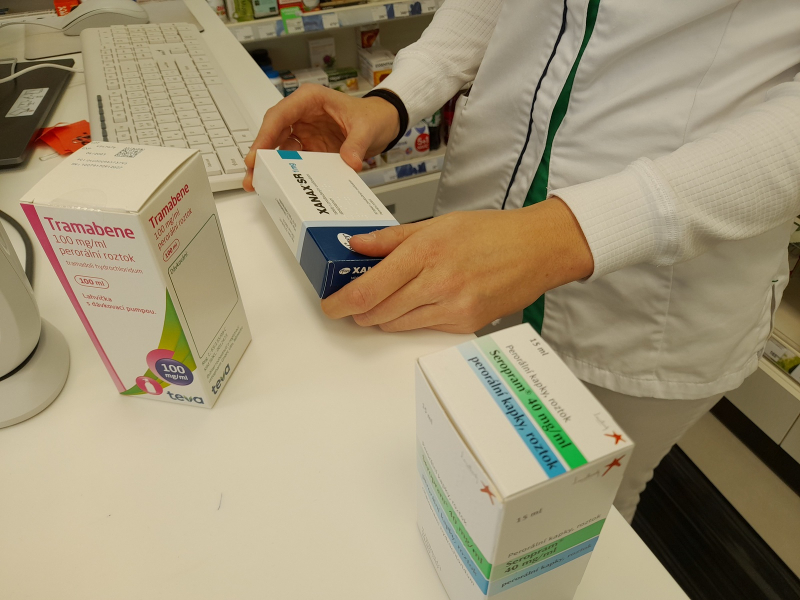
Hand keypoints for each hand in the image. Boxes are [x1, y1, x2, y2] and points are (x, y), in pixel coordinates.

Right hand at [243, 84, 400, 190]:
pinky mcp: (309, 146)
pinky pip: (292, 158)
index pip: (280, 115)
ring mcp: (304, 130)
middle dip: (260, 154)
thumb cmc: (371, 116)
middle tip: (252, 175)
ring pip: (278, 147)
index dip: (265, 135)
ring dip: (269, 165)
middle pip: (273, 132)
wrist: (382, 124)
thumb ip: (357, 144)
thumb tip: (349, 162)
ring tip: (259, 184)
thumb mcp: (366, 128)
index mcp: (310, 99)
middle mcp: (301, 113)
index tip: (257, 155)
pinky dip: (285, 171)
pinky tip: (279, 184)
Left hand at [321, 198, 594, 332]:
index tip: (331, 306)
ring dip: (385, 317)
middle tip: (355, 302)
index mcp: (426, 251)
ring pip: (399, 325)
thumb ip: (392, 239)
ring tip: (391, 299)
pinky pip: (425, 330)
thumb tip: (358, 246)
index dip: (342, 302)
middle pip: (379, 312)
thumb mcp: (438, 224)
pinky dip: (414, 320)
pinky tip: (423, 303)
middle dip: (360, 311)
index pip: (370, 288)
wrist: (537, 250)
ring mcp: (453, 308)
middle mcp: (437, 283)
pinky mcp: (466, 325)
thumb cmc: (491, 232)